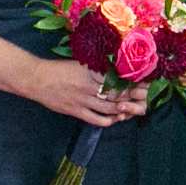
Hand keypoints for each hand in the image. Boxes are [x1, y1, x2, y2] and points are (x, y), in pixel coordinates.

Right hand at [27, 62, 146, 125]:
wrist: (37, 79)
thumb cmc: (59, 69)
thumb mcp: (81, 64)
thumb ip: (98, 68)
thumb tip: (118, 70)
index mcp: (92, 71)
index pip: (119, 78)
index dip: (135, 82)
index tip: (147, 82)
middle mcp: (89, 85)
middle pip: (118, 93)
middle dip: (136, 97)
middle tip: (148, 98)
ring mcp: (82, 99)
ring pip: (110, 108)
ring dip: (126, 110)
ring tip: (137, 109)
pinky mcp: (75, 110)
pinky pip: (96, 119)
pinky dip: (109, 120)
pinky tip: (116, 119)